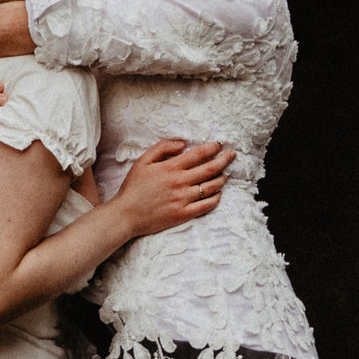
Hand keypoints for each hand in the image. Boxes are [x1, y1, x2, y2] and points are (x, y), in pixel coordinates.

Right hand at [115, 139, 234, 238]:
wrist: (126, 214)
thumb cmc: (133, 187)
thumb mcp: (143, 160)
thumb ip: (163, 148)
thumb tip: (183, 143)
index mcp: (171, 167)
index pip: (198, 154)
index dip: (212, 148)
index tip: (219, 145)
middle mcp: (180, 182)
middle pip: (210, 169)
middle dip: (224, 160)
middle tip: (232, 155)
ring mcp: (183, 199)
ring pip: (211, 187)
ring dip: (222, 179)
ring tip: (226, 174)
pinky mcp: (184, 214)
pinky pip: (206, 205)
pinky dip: (216, 198)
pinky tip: (218, 194)